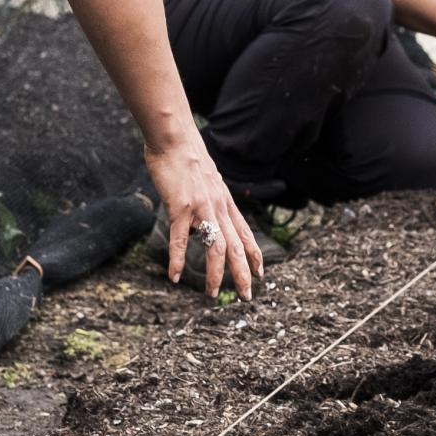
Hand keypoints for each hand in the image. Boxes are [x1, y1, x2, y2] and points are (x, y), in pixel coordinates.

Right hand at [146, 138, 262, 301]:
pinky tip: (174, 277)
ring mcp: (201, 207)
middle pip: (236, 247)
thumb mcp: (207, 180)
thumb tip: (205, 214)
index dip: (254, 255)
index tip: (260, 274)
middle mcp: (218, 207)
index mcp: (225, 202)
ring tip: (211, 294)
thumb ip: (209, 199)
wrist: (174, 138)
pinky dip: (178, 260)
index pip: (245, 233)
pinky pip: (181, 239)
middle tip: (247, 297)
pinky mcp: (181, 207)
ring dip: (214, 274)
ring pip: (215, 247)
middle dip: (243, 274)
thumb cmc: (186, 157)